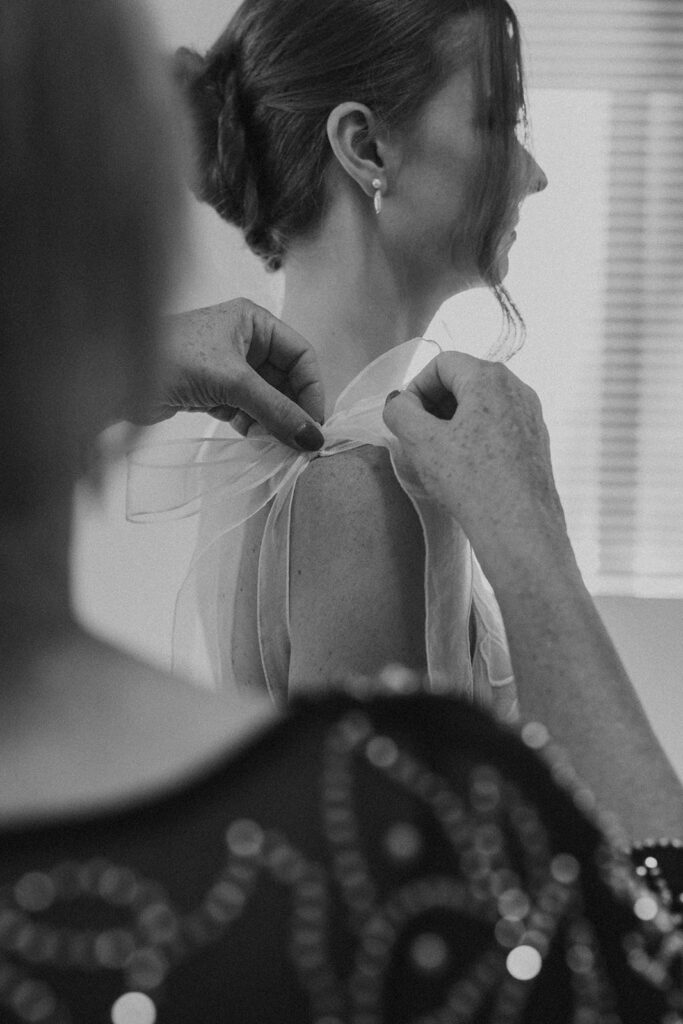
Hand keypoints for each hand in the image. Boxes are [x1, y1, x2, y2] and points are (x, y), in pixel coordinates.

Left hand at [138, 299, 325, 450]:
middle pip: (286, 380)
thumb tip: (313, 439)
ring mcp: (229, 368)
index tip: (315, 425)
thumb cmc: (172, 360)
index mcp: (253, 321)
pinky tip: (258, 445)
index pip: (301, 355)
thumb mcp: (233, 383)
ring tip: (278, 448)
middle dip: (293, 410)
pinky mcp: (213, 392)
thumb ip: (276, 410)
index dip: (312, 390)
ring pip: (267, 399)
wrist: (114, 378)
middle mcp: (245, 341)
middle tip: (300, 444)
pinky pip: (247, 412)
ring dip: (275, 423)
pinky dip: (255, 428)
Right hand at [382, 351, 569, 575]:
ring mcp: (531, 416)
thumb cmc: (472, 481)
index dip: (416, 386)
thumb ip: (400, 412)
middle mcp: (517, 389)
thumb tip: (398, 403)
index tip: (405, 416)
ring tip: (438, 454)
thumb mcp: (421, 442)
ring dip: (453, 422)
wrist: (520, 528)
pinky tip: (464, 468)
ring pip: (482, 405)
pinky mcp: (537, 442)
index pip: (442, 363)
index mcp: (490, 378)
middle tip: (417, 435)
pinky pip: (499, 426)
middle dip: (435, 404)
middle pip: (464, 381)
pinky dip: (476, 437)